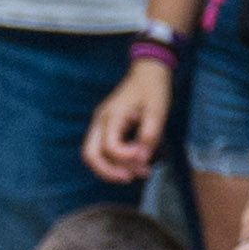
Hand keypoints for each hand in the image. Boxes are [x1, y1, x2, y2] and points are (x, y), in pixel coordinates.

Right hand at [85, 59, 169, 182]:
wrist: (148, 72)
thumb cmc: (153, 89)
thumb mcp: (157, 111)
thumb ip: (149, 135)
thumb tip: (141, 159)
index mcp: (112, 115)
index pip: (109, 146)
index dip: (126, 157)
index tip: (144, 157)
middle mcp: (100, 120)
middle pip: (90, 155)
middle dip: (108, 172)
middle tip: (130, 177)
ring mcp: (100, 124)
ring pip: (92, 155)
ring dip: (110, 169)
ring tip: (135, 173)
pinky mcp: (104, 128)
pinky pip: (100, 150)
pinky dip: (112, 162)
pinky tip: (132, 165)